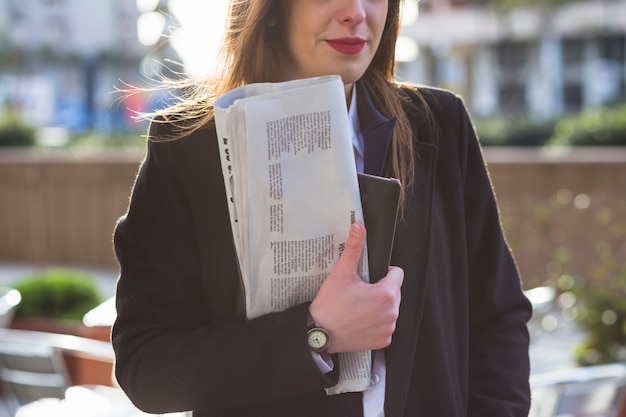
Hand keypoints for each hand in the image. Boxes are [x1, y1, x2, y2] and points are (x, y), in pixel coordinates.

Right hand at [309, 222, 403, 353]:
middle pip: (394, 292)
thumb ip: (354, 248)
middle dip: (380, 290)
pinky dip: (375, 323)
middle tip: (359, 293)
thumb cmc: (330, 305)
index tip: (368, 278)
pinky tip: (359, 321)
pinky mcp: (383, 341)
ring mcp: (388, 328)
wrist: (318, 334)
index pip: (397, 274)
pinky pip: (385, 326)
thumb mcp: (342, 273)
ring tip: (358, 307)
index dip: (383, 273)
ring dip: (378, 307)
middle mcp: (392, 313)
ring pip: (390, 309)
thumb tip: (359, 227)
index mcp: (386, 294)